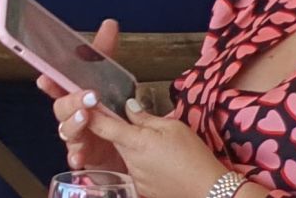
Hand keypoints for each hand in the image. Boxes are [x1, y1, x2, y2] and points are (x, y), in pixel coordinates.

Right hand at [42, 19, 127, 173]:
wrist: (126, 147)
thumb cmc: (110, 112)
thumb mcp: (111, 80)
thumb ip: (105, 54)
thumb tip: (109, 24)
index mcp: (74, 95)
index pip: (57, 84)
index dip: (50, 81)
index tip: (46, 78)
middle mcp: (72, 115)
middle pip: (61, 107)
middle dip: (70, 101)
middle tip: (86, 96)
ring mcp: (77, 136)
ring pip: (66, 129)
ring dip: (74, 124)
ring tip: (86, 118)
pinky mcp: (84, 156)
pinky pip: (74, 156)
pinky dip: (76, 156)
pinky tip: (80, 156)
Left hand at [84, 102, 234, 197]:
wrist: (210, 191)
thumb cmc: (195, 158)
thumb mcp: (174, 128)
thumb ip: (146, 118)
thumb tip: (129, 108)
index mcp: (135, 142)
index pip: (102, 126)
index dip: (90, 115)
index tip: (84, 106)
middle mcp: (130, 161)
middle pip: (115, 141)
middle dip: (121, 133)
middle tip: (141, 128)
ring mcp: (135, 178)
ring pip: (127, 157)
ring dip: (135, 150)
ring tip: (160, 150)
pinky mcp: (142, 189)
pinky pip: (136, 171)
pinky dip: (144, 165)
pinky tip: (162, 165)